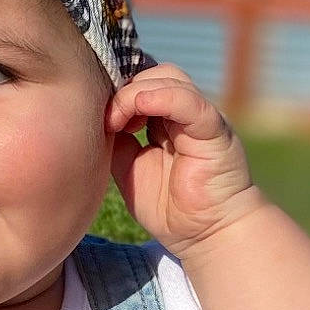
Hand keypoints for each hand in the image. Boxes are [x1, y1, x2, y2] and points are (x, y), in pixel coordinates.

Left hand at [106, 65, 262, 257]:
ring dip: (135, 92)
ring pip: (169, 78)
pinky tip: (138, 107)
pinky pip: (189, 102)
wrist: (207, 235)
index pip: (140, 82)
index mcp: (165, 119)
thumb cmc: (169, 208)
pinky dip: (161, 97)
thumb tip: (96, 118)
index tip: (95, 111)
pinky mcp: (214, 130)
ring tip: (118, 120)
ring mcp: (200, 118)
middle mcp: (184, 112)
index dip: (116, 88)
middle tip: (106, 118)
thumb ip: (117, 142)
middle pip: (152, 73)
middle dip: (122, 88)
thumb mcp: (129, 169)